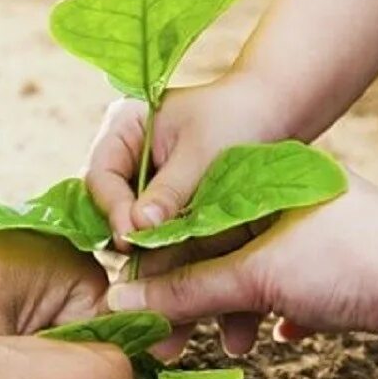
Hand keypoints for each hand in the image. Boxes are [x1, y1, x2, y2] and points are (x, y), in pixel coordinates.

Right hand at [85, 75, 283, 246]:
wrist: (277, 114)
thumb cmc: (239, 117)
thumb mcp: (201, 152)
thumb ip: (169, 190)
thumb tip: (137, 227)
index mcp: (123, 128)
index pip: (100, 176)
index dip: (113, 209)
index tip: (132, 236)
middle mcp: (126, 155)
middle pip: (109, 202)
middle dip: (125, 230)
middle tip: (142, 258)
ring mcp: (144, 179)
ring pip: (130, 220)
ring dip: (143, 242)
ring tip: (158, 265)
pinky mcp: (166, 201)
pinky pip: (155, 227)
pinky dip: (163, 243)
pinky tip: (175, 262)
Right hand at [104, 174, 377, 366]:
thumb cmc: (354, 259)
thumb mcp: (254, 275)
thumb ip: (185, 292)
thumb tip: (122, 303)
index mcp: (264, 176)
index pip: (190, 213)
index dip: (158, 256)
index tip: (131, 293)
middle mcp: (288, 202)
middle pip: (219, 251)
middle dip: (193, 297)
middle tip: (166, 340)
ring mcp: (318, 239)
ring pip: (257, 278)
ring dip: (237, 314)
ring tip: (227, 349)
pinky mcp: (344, 275)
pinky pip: (295, 297)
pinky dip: (281, 318)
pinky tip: (280, 337)